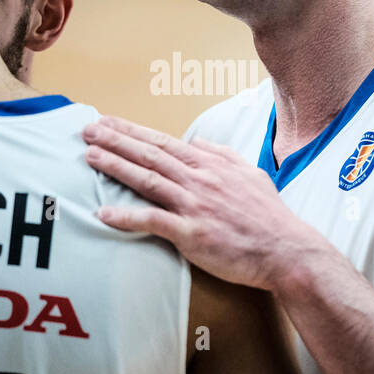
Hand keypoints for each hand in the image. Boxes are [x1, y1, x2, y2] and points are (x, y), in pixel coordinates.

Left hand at [82, 116, 323, 291]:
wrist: (286, 250)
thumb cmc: (269, 216)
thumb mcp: (249, 174)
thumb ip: (221, 155)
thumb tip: (195, 142)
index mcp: (210, 166)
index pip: (164, 142)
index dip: (133, 131)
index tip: (109, 122)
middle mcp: (199, 180)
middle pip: (150, 155)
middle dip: (115, 140)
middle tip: (87, 130)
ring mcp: (195, 206)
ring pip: (147, 180)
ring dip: (115, 167)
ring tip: (90, 156)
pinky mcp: (192, 234)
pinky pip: (153, 221)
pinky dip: (126, 217)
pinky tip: (103, 214)